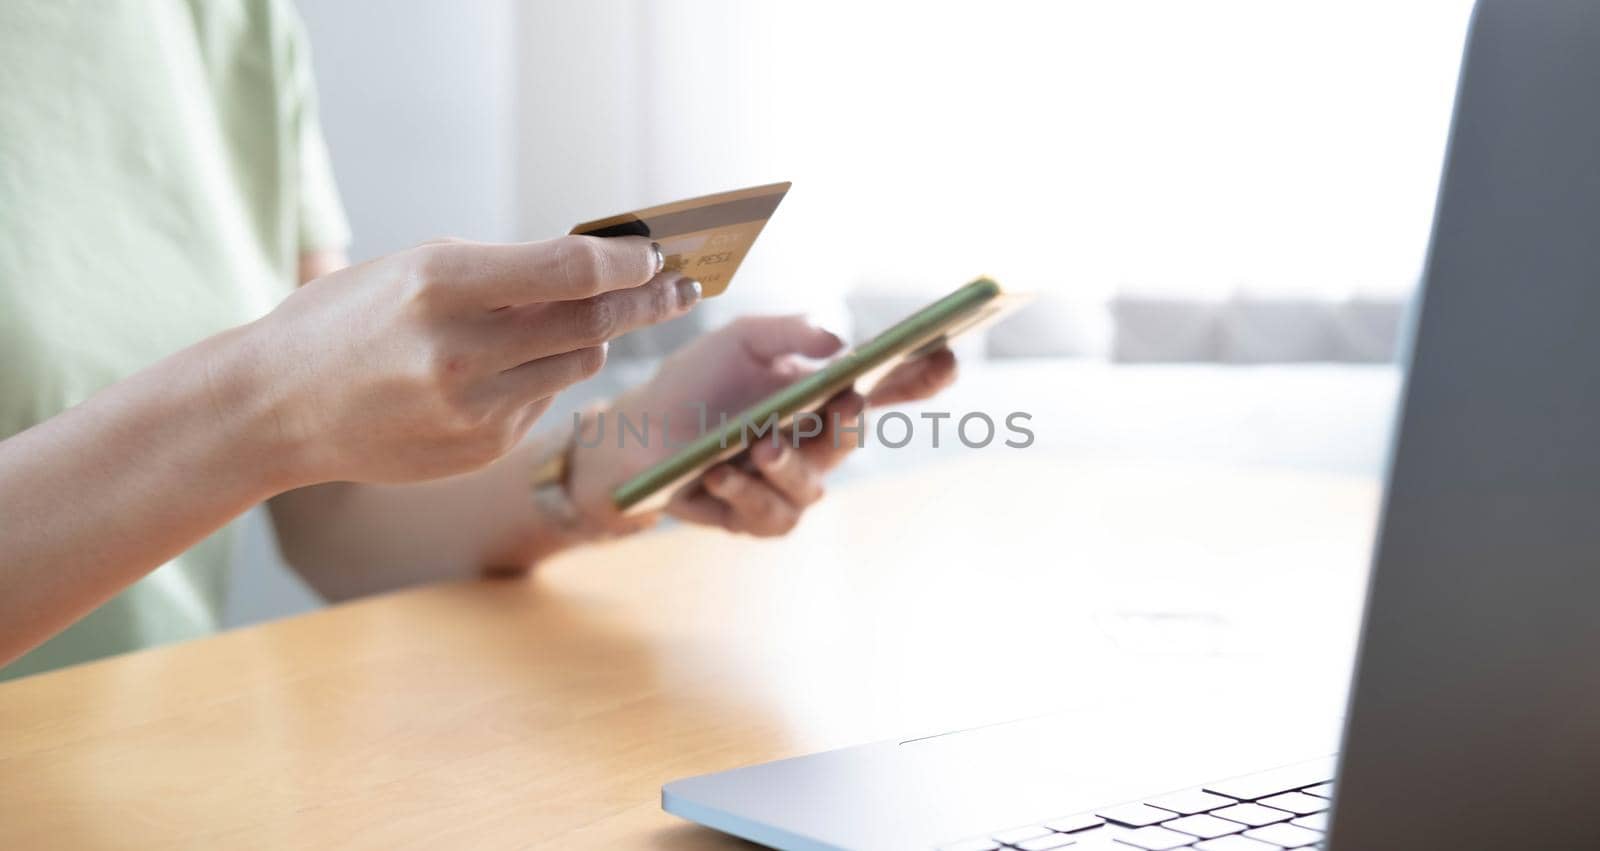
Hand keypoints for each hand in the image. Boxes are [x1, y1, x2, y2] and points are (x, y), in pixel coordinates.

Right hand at [248, 235, 701, 484]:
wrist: (276, 408)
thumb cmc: (349, 320)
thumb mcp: (414, 268)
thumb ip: (503, 270)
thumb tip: (598, 267)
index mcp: (440, 285)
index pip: (568, 270)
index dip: (625, 261)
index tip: (657, 254)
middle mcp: (460, 351)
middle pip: (592, 323)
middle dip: (648, 301)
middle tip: (682, 287)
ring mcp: (473, 408)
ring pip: (579, 364)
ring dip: (594, 338)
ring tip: (584, 319)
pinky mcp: (480, 448)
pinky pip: (544, 400)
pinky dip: (544, 376)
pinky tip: (511, 366)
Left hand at [568, 315, 956, 535]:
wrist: (632, 438)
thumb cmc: (692, 385)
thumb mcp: (737, 340)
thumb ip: (789, 331)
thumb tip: (841, 343)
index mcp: (820, 394)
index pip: (885, 388)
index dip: (922, 377)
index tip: (947, 357)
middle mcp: (814, 442)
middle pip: (850, 439)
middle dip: (847, 424)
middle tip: (842, 400)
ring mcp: (789, 485)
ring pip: (811, 487)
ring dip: (786, 465)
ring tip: (758, 447)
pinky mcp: (758, 520)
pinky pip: (769, 516)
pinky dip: (743, 493)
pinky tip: (717, 473)